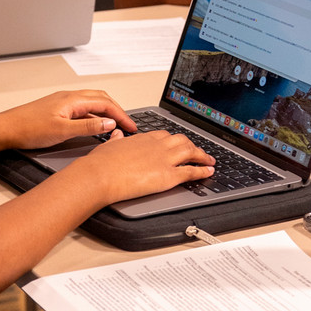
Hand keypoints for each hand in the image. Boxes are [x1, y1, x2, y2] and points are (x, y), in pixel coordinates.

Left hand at [0, 90, 137, 152]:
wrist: (6, 129)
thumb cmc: (28, 128)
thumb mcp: (62, 131)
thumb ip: (88, 126)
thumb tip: (109, 123)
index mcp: (72, 100)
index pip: (105, 104)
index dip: (121, 115)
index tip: (131, 127)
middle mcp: (69, 97)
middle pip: (102, 99)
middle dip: (118, 111)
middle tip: (128, 126)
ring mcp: (63, 102)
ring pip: (93, 102)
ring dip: (107, 111)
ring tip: (117, 125)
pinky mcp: (58, 109)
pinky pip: (84, 108)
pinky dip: (95, 114)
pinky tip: (96, 125)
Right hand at [77, 128, 214, 205]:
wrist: (100, 175)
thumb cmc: (100, 163)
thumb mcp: (108, 145)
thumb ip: (117, 139)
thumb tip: (118, 135)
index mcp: (143, 138)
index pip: (165, 135)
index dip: (174, 140)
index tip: (178, 143)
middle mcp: (156, 145)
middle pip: (182, 140)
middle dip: (192, 145)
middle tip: (198, 151)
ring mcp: (164, 159)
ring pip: (191, 152)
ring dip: (203, 155)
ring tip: (210, 160)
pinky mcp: (168, 175)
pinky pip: (191, 171)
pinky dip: (203, 171)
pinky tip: (209, 171)